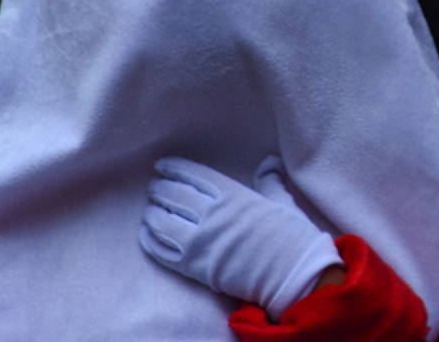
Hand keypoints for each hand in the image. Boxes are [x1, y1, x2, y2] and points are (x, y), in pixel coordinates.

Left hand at [140, 157, 343, 320]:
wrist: (293, 275)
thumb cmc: (292, 237)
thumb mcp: (282, 202)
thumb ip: (269, 181)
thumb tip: (269, 162)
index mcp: (234, 195)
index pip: (195, 176)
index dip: (175, 169)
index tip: (162, 167)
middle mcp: (213, 215)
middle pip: (174, 196)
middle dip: (160, 190)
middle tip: (154, 189)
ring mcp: (202, 242)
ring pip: (163, 223)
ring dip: (152, 215)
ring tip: (150, 212)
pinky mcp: (196, 268)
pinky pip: (163, 252)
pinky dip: (151, 242)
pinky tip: (146, 234)